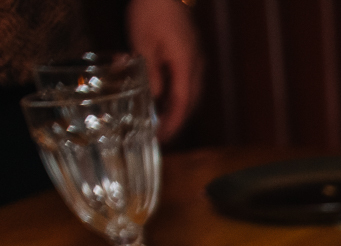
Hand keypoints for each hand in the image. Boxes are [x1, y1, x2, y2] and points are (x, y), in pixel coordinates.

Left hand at [126, 0, 202, 141]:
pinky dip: (179, 96)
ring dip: (178, 110)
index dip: (173, 123)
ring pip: (191, 94)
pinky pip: (189, 83)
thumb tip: (153, 99)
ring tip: (161, 121)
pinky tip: (164, 98)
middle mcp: (197, 67)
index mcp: (186, 66)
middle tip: (160, 135)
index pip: (182, 104)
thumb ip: (149, 73)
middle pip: (191, 103)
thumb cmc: (151, 12)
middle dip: (177, 122)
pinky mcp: (192, 56)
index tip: (162, 138)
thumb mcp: (143, 43)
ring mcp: (197, 61)